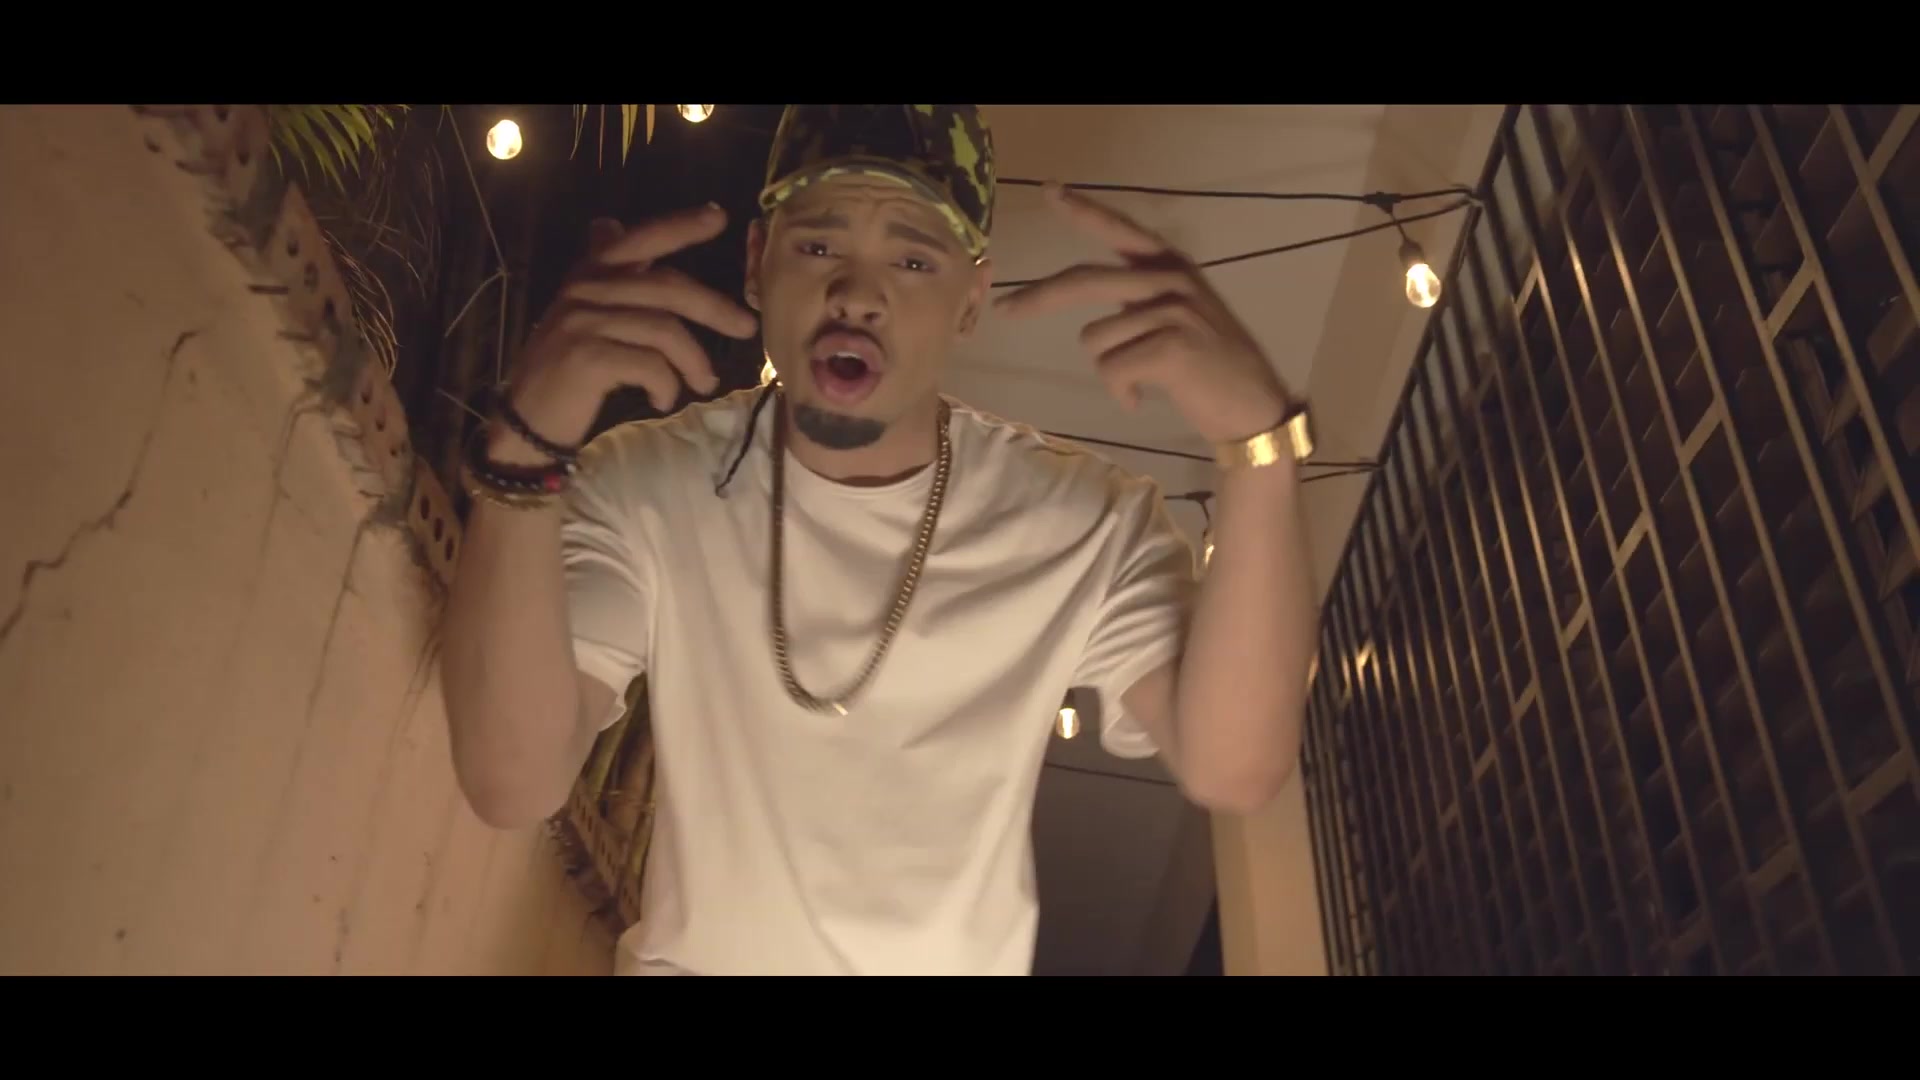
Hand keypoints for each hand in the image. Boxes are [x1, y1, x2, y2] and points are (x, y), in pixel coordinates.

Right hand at [498, 203, 757, 457]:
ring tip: (705, 384)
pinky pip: (649, 364)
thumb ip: (604, 274)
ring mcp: (583, 321)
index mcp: (589, 275)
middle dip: (715, 308)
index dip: (680, 226)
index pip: (640, 240)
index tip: (719, 217)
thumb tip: (609, 224)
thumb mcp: (583, 314)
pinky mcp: (586, 356)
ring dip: (694, 361)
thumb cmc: (568, 370)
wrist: (526, 420)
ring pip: (664, 330)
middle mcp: (585, 289)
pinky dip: (667, 385)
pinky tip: (665, 399)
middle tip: (747, 328)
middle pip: (668, 288)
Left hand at [992, 184, 1292, 444]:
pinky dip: (1121, 392)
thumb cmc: (1211, 370)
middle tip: (1004, 310)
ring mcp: (1173, 309)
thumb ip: (1138, 300)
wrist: (1254, 408)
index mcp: (1172, 266)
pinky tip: (1142, 399)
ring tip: (1142, 383)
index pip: (1120, 230)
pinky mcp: (1172, 345)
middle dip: (1038, 299)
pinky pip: (1111, 369)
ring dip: (1110, 372)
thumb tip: (1084, 303)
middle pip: (1084, 280)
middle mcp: (1171, 278)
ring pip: (1095, 339)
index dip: (1083, 211)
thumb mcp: (1178, 318)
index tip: (1050, 191)